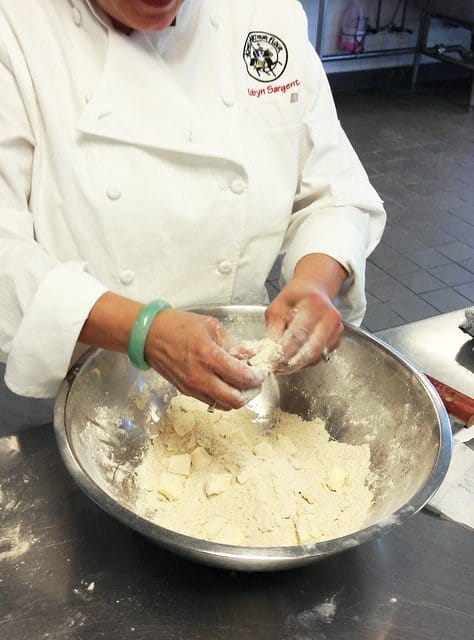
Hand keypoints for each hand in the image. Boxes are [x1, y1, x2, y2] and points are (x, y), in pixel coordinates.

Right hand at [145, 310, 264, 409]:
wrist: (149, 335)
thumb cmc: (178, 326)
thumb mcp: (211, 326)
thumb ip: (234, 343)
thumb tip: (253, 352)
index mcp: (209, 357)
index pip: (242, 378)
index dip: (258, 377)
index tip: (262, 371)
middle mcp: (201, 377)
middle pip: (236, 400)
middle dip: (251, 392)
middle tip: (255, 381)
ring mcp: (192, 387)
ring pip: (224, 406)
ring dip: (237, 397)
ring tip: (241, 384)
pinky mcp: (186, 392)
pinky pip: (211, 402)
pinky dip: (222, 397)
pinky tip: (225, 384)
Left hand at [265, 276, 343, 373]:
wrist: (314, 290)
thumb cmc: (294, 297)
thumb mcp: (277, 308)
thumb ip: (272, 330)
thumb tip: (266, 353)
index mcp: (314, 305)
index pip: (298, 335)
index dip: (283, 353)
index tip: (270, 362)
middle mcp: (330, 317)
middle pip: (311, 350)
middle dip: (291, 364)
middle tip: (276, 369)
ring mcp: (337, 329)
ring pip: (316, 357)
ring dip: (298, 365)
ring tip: (282, 365)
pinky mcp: (338, 338)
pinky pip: (321, 357)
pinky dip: (306, 362)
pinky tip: (294, 359)